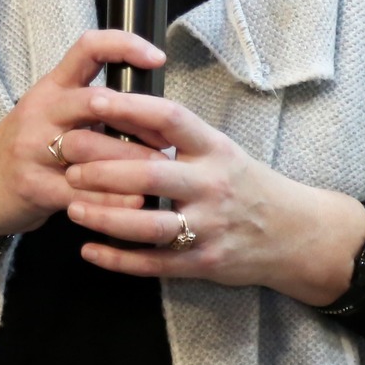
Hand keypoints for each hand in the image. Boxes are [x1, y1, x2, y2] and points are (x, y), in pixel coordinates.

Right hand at [0, 31, 170, 240]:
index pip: (87, 48)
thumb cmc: (30, 146)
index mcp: (52, 87)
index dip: (124, 46)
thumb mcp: (54, 114)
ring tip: (159, 172)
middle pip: (94, 102)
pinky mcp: (33, 186)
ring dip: (130, 162)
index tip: (157, 58)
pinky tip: (134, 203)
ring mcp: (33, 149)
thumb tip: (154, 112)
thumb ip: (94, 108)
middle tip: (167, 139)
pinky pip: (78, 190)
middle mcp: (41, 111)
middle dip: (137, 120)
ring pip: (89, 149)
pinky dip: (111, 198)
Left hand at [61, 89, 364, 306]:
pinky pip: (153, 263)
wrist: (295, 233)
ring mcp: (209, 227)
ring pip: (148, 225)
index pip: (171, 119)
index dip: (131, 107)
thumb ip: (180, 138)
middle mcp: (213, 185)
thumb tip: (125, 111)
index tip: (94, 100)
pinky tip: (89, 250)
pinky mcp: (203, 263)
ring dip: (105, 216)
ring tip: (73, 208)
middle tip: (68, 162)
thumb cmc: (247, 185)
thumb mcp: (222, 151)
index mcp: (215, 149)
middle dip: (103, 168)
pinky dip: (117, 259)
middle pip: (151, 173)